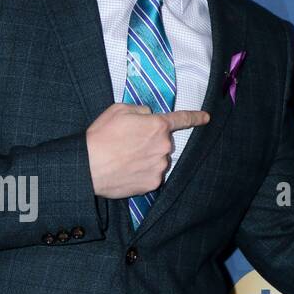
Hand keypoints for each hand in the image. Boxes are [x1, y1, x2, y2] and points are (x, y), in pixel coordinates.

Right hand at [86, 103, 209, 198]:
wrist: (87, 167)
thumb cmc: (100, 136)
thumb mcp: (119, 110)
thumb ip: (140, 110)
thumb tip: (148, 115)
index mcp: (158, 126)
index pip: (183, 119)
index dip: (196, 117)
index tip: (206, 118)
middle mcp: (164, 146)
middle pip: (164, 142)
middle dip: (151, 142)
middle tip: (128, 145)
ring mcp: (160, 166)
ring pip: (158, 160)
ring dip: (147, 158)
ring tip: (124, 160)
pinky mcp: (152, 183)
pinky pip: (152, 175)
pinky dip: (142, 173)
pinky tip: (127, 171)